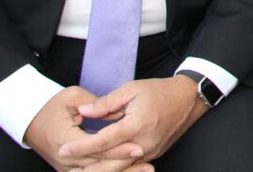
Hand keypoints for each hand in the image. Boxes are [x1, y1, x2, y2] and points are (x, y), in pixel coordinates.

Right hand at [24, 86, 144, 170]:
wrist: (29, 120)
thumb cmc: (51, 105)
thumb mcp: (71, 97)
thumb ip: (96, 103)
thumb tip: (114, 112)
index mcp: (64, 139)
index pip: (97, 147)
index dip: (119, 149)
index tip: (138, 147)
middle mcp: (63, 160)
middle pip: (99, 166)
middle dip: (124, 166)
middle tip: (148, 164)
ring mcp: (65, 168)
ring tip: (146, 171)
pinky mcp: (68, 171)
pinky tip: (130, 171)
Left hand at [59, 76, 207, 162]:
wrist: (189, 98)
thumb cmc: (160, 91)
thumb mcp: (132, 89)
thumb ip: (106, 102)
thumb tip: (83, 111)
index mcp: (136, 125)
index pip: (102, 141)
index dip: (81, 147)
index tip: (64, 149)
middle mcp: (143, 143)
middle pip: (109, 162)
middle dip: (86, 165)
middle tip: (66, 163)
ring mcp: (150, 152)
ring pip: (120, 167)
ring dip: (99, 169)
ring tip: (79, 167)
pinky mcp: (153, 154)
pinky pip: (130, 165)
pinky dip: (114, 166)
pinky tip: (100, 165)